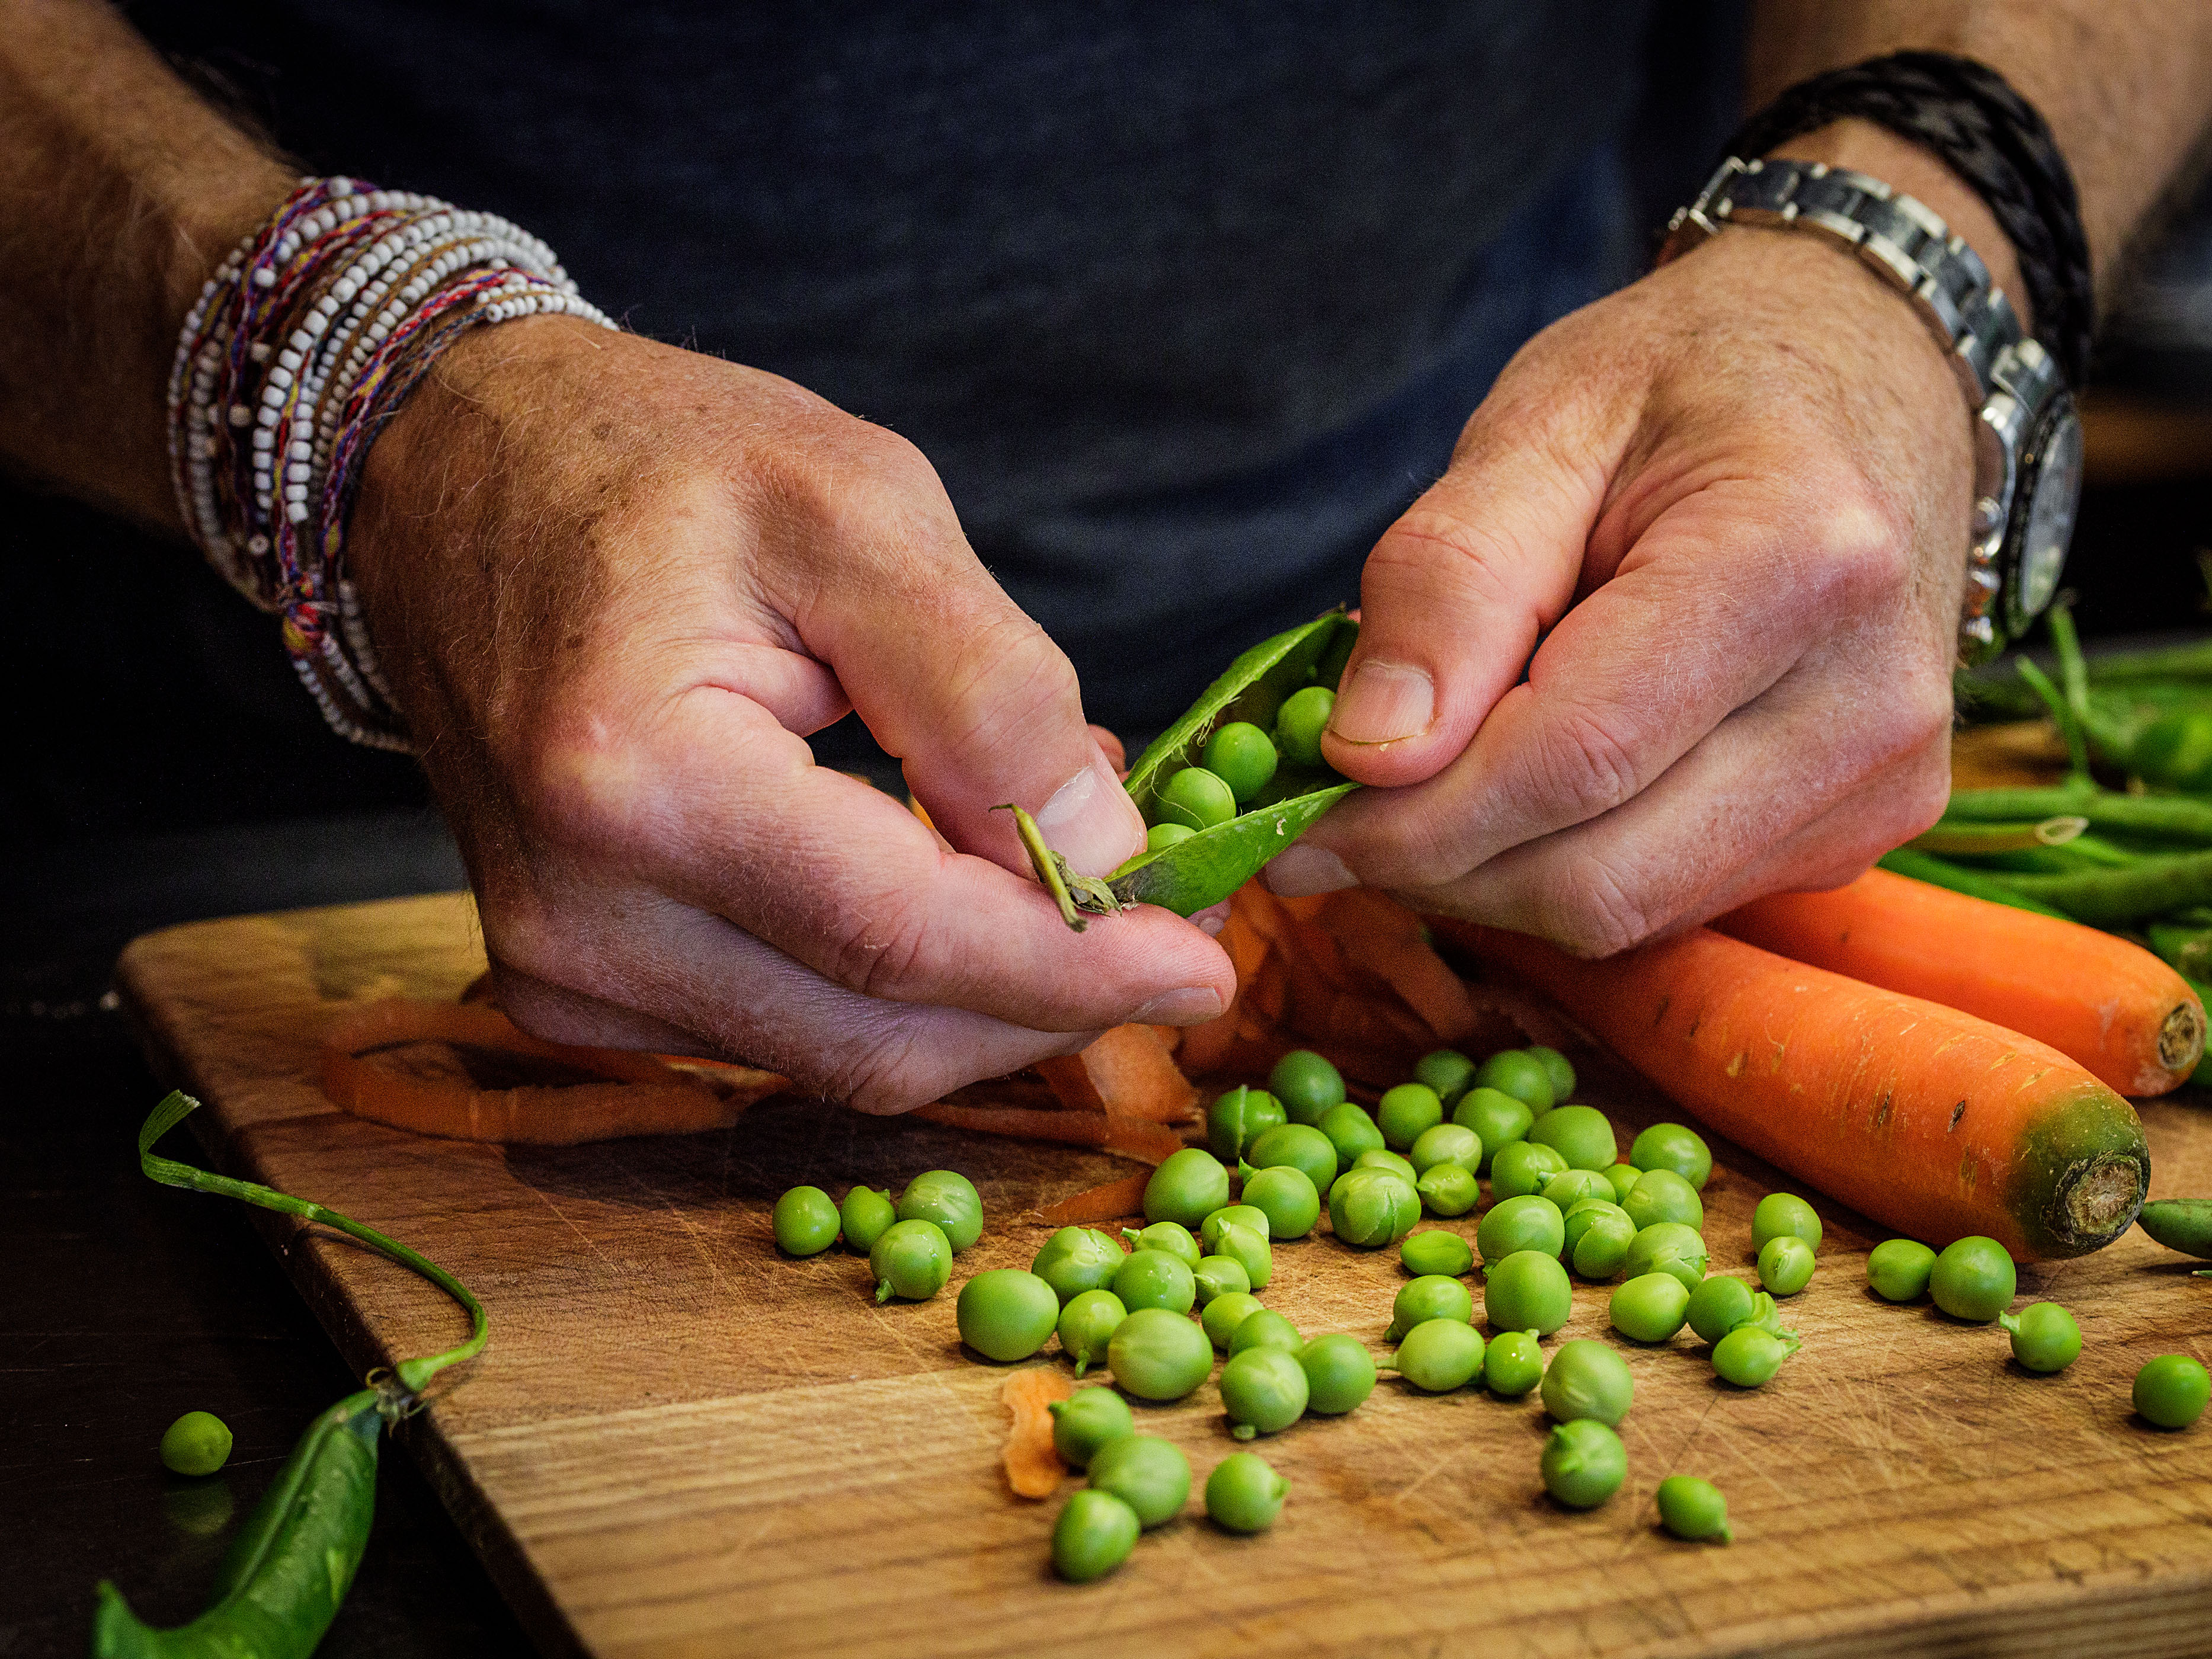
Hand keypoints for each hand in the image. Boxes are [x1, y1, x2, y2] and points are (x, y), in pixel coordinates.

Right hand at [348, 319, 1231, 1108]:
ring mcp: (564, 972)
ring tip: (1057, 870)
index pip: (903, 940)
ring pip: (844, 1057)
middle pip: (882, 1036)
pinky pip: (786, 1033)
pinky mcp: (575, 990)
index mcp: (635, 782)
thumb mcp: (856, 507)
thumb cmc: (656, 462)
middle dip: (1048, 1000)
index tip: (1203, 962)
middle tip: (1164, 924)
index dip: (1073, 968)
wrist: (459, 474)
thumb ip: (986, 689)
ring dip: (981, 994)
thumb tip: (1101, 855)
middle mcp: (579, 918)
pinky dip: (897, 988)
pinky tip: (948, 888)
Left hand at [1272, 223, 1968, 953]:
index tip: (1287, 820)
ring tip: (1429, 776)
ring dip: (1489, 875)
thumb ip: (1448, 580)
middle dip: (1433, 864)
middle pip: (1595, 876)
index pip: (1569, 760)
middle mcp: (1866, 700)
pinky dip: (1562, 866)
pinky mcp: (1862, 832)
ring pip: (1623, 914)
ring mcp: (1879, 784)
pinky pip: (1666, 904)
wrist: (1867, 376)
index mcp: (1800, 562)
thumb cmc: (1691, 384)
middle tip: (1330, 814)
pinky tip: (1526, 781)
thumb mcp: (1543, 422)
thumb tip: (1369, 753)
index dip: (1406, 819)